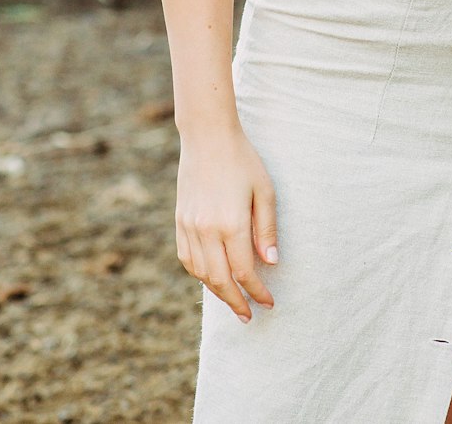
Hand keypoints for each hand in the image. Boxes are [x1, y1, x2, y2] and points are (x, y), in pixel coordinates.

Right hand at [175, 125, 278, 322]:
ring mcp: (189, 226)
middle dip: (236, 302)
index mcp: (230, 224)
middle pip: (220, 281)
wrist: (207, 136)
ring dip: (217, 291)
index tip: (269, 303)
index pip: (244, 272)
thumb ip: (266, 229)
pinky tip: (211, 277)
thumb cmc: (243, 160)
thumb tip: (271, 263)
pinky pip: (186, 258)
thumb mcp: (264, 191)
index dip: (257, 292)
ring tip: (233, 299)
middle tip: (249, 315)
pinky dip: (199, 274)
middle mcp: (206, 230)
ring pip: (201, 273)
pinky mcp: (180, 220)